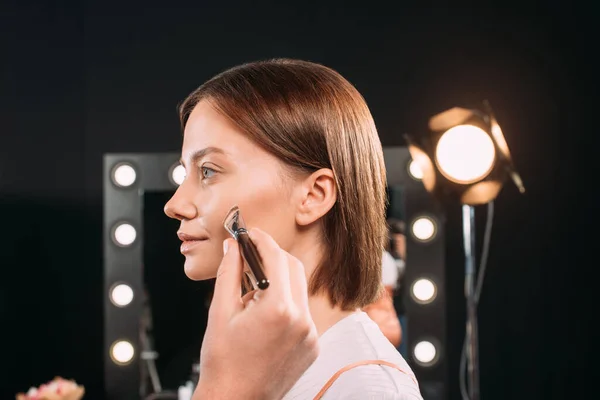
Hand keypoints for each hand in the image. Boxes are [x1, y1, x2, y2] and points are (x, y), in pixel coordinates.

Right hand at [194, 228, 318, 399]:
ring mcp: (311, 335)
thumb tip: (234, 246)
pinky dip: (286, 303)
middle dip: (273, 256)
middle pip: (294, 268)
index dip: (263, 241)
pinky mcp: (312, 346)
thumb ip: (229, 273)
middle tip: (251, 254)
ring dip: (280, 280)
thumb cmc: (223, 361)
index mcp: (279, 309)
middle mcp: (302, 320)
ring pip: (299, 290)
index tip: (252, 234)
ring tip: (252, 290)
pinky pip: (303, 311)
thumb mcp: (220, 312)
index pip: (278, 258)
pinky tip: (264, 313)